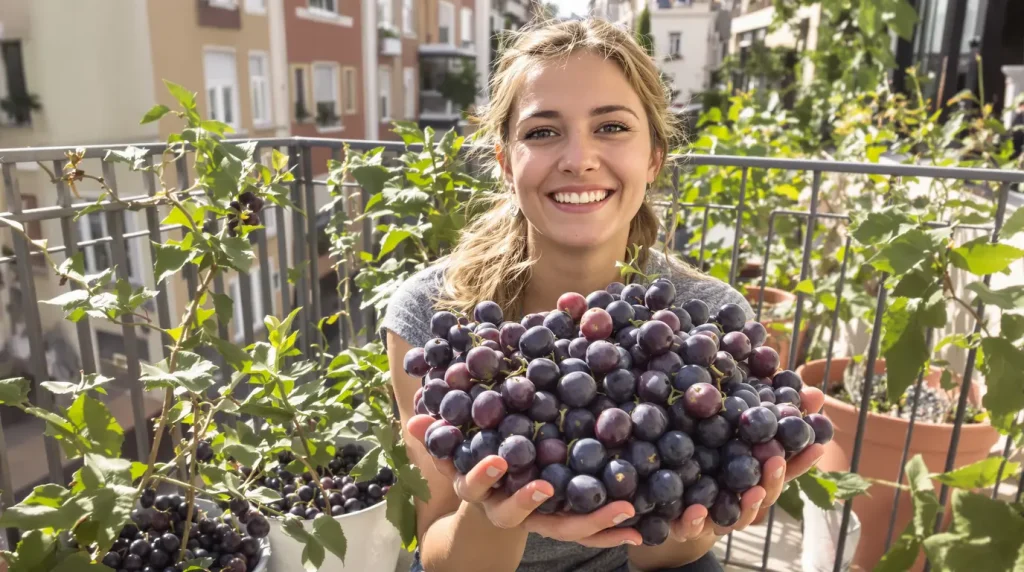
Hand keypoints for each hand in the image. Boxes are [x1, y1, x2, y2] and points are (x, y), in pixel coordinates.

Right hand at [408, 414, 642, 546]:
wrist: (490, 505)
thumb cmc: (475, 460)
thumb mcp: (456, 447)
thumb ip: (439, 434)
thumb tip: (413, 419)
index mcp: (479, 490)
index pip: (474, 485)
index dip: (485, 474)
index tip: (499, 458)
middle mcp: (507, 510)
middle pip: (521, 515)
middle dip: (537, 504)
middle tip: (552, 488)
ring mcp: (538, 520)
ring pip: (563, 529)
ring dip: (592, 524)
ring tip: (624, 512)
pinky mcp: (564, 522)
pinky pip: (587, 532)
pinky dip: (612, 532)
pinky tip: (640, 528)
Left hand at [666, 386, 827, 540]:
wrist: (666, 508)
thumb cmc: (704, 463)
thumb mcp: (731, 434)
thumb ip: (765, 415)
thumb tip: (811, 390)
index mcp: (750, 479)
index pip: (782, 470)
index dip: (801, 460)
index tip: (816, 445)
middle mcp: (737, 501)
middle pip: (763, 495)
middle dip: (772, 480)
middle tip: (775, 461)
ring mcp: (714, 517)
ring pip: (735, 516)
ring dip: (747, 506)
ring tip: (753, 491)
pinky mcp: (685, 528)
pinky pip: (690, 528)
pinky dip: (695, 522)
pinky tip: (696, 510)